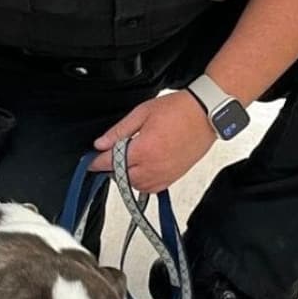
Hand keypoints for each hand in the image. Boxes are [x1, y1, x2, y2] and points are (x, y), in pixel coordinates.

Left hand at [89, 91, 215, 192]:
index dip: (97, 161)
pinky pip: (151, 188)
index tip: (91, 161)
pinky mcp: (173, 177)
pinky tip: (143, 168)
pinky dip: (143, 182)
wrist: (206, 114)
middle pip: (121, 177)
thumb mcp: (142, 113)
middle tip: (112, 156)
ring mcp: (164, 174)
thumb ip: (119, 131)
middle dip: (113, 168)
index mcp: (143, 149)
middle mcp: (153, 166)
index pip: (111, 162)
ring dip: (128, 176)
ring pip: (136, 185)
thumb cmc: (179, 110)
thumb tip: (101, 143)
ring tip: (130, 160)